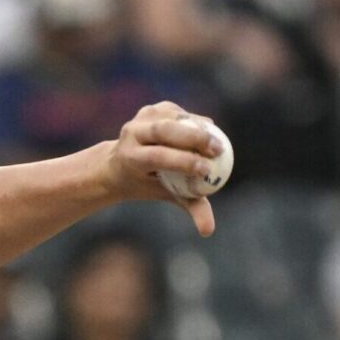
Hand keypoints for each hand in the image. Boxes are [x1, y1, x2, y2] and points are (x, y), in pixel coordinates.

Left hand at [101, 102, 222, 236]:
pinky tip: (207, 132)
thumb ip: (189, 206)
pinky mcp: (154, 109)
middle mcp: (131, 134)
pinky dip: (195, 122)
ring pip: (174, 120)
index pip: (158, 156)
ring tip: (217, 143)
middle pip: (166, 132)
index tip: (207, 169)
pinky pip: (180, 113)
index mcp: (130, 157)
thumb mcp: (166, 194)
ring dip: (198, 129)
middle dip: (195, 140)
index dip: (184, 161)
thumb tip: (208, 230)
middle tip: (219, 150)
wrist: (121, 163)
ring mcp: (141, 118)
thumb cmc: (148, 183)